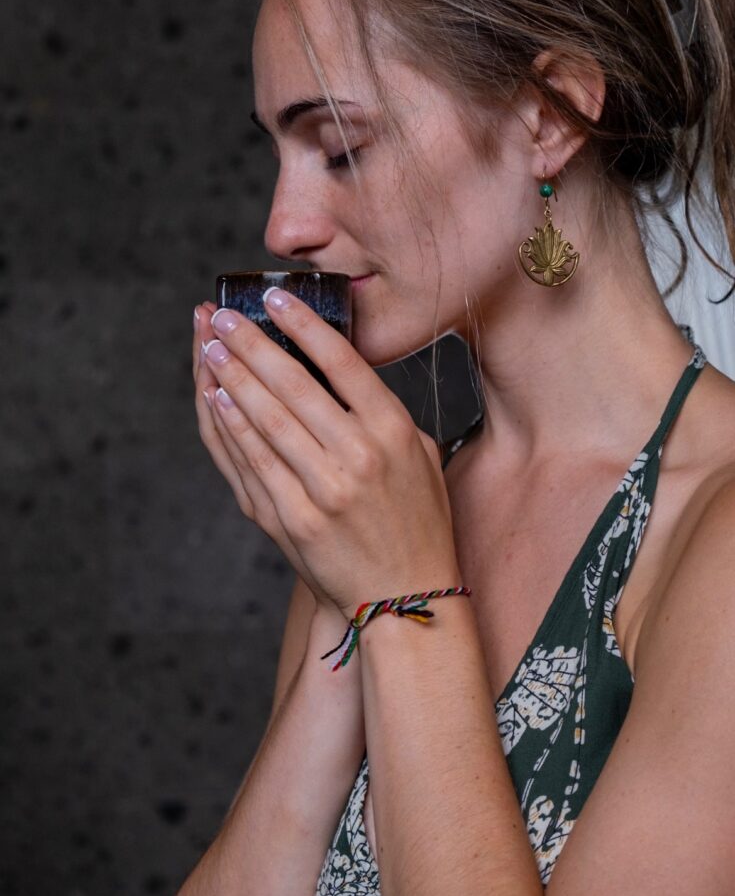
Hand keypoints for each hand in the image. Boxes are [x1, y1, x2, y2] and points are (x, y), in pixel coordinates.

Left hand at [196, 288, 459, 620]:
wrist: (405, 597)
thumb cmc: (417, 520)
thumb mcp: (419, 454)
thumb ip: (382, 410)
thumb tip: (337, 364)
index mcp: (392, 433)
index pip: (341, 363)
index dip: (303, 325)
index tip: (275, 298)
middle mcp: (356, 457)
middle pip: (292, 386)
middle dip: (251, 343)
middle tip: (222, 314)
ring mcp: (320, 491)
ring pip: (264, 420)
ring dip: (232, 378)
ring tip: (209, 346)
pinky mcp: (290, 519)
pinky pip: (252, 462)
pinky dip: (230, 427)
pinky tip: (216, 398)